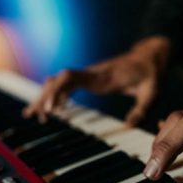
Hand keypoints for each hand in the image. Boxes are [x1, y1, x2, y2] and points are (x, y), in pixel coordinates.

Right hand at [23, 36, 169, 125]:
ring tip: (32, 114)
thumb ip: (140, 109)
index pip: (72, 77)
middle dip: (44, 97)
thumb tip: (129, 125)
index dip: (58, 90)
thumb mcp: (150, 92)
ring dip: (46, 97)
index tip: (51, 108)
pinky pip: (68, 85)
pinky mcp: (91, 79)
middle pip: (60, 81)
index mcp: (102, 76)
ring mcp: (90, 75)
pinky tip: (51, 109)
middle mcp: (92, 74)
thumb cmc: (149, 74)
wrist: (150, 57)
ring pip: (61, 83)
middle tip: (32, 115)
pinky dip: (57, 96)